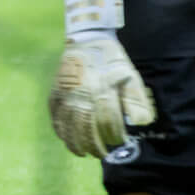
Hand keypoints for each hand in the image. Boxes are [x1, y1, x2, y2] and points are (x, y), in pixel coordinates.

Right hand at [49, 31, 155, 157]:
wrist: (87, 40)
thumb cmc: (112, 61)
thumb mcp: (131, 77)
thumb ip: (136, 101)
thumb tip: (139, 124)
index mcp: (102, 90)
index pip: (107, 122)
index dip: (114, 136)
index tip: (120, 142)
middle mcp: (81, 95)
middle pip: (85, 128)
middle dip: (94, 145)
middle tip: (102, 154)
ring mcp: (65, 95)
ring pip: (68, 126)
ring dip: (75, 143)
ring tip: (84, 153)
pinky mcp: (54, 94)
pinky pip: (55, 117)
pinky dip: (60, 131)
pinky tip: (67, 140)